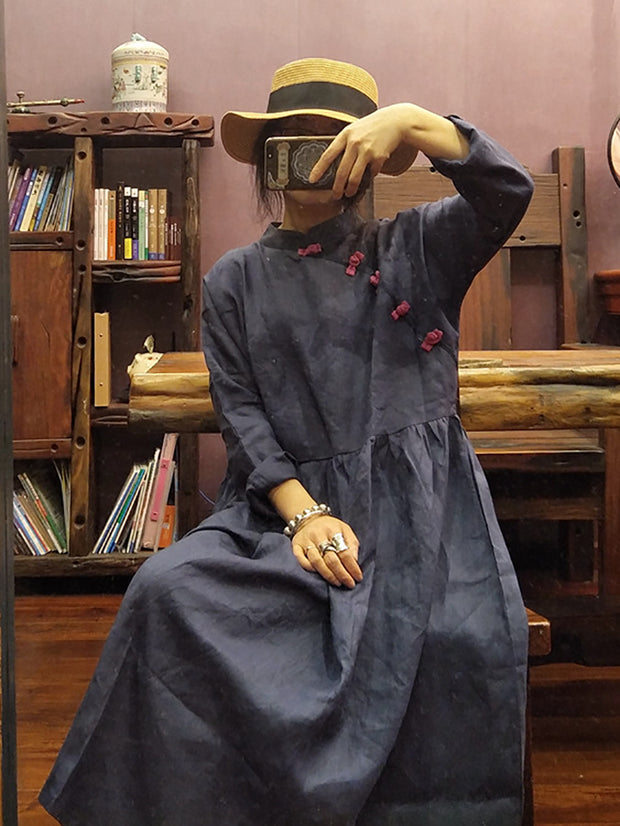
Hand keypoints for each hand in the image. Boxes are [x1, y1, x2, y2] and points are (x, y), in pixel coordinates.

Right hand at [291, 515, 362, 588]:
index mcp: (332, 530)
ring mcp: (306, 541)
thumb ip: (352, 544)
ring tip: (337, 582)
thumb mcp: (345, 529)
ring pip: (316, 562)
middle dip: (342, 574)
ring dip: (328, 575)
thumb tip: (355, 561)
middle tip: (349, 584)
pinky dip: (310, 569)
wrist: (309, 517)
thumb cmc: (330, 527)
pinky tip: (318, 574)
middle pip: (331, 559)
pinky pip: (301, 561)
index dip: (352, 567)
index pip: (344, 552)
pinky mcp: (296, 546)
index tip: (358, 577)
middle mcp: (318, 535)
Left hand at [309, 102, 468, 198]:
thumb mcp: (355, 129)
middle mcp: (354, 143)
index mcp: (345, 135)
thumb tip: (334, 163)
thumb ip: (345, 143)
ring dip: (350, 189)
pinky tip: (368, 176)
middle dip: (337, 187)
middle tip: (335, 195)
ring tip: (349, 193)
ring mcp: (366, 151)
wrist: (396, 121)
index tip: (312, 180)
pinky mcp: (378, 157)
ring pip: (354, 177)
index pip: (328, 155)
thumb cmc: (372, 126)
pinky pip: (370, 174)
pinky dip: (368, 177)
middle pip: (341, 171)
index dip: (319, 169)